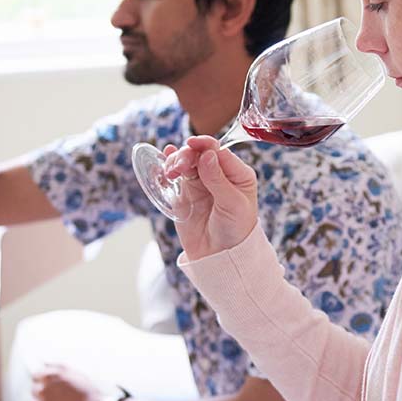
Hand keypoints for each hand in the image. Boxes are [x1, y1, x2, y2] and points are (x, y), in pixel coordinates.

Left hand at [27, 364, 99, 400]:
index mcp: (49, 376)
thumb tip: (42, 362)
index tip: (54, 388)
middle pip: (35, 390)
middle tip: (59, 400)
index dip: (45, 381)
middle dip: (44, 394)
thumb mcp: (75, 374)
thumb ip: (56, 366)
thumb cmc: (87, 394)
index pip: (36, 376)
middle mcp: (41, 390)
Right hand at [163, 135, 258, 259]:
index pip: (220, 151)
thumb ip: (218, 180)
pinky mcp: (185, 192)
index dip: (205, 145)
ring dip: (177, 161)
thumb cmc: (236, 231)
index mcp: (237, 174)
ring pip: (186, 161)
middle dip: (187, 155)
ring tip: (171, 171)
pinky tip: (164, 158)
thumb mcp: (232, 205)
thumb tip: (207, 154)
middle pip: (200, 153)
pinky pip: (177, 174)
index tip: (192, 144)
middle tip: (178, 166)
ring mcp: (201, 182)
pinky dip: (169, 165)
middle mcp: (219, 174)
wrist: (219, 256)